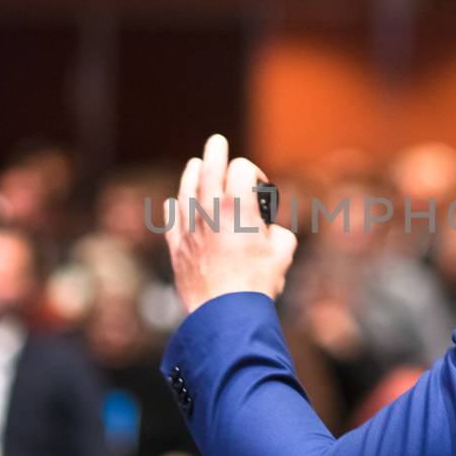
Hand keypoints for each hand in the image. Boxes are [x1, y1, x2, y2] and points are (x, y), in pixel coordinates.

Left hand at [165, 134, 297, 313]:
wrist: (225, 313)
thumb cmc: (257, 283)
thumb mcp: (283, 253)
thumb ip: (278, 233)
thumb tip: (270, 233)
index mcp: (239, 206)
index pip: (242, 167)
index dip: (254, 172)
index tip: (259, 187)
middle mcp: (210, 210)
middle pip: (209, 167)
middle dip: (216, 151)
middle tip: (217, 141)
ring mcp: (190, 226)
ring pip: (186, 188)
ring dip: (192, 173)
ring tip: (195, 165)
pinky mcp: (177, 246)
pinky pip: (172, 217)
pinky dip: (175, 206)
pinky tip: (176, 203)